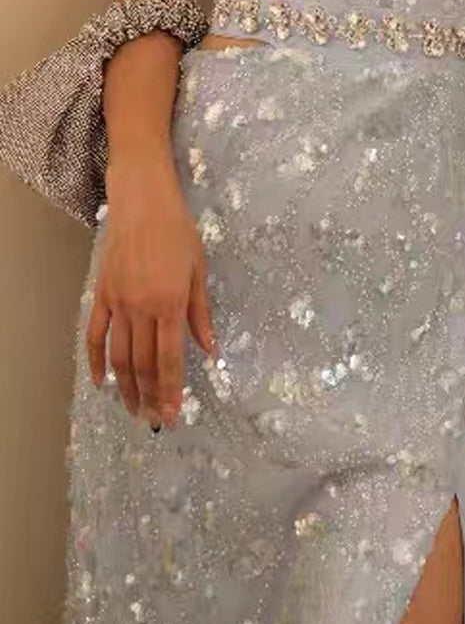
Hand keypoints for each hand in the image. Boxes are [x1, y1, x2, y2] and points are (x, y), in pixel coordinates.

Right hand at [86, 154, 214, 427]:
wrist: (142, 203)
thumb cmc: (178, 234)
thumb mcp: (199, 272)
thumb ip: (201, 315)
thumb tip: (209, 351)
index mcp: (170, 304)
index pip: (169, 360)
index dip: (171, 391)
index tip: (174, 414)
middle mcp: (141, 309)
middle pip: (143, 364)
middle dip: (150, 396)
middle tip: (156, 421)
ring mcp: (118, 303)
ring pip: (119, 356)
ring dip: (126, 387)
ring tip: (133, 410)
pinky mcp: (102, 295)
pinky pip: (96, 335)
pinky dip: (96, 361)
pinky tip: (101, 383)